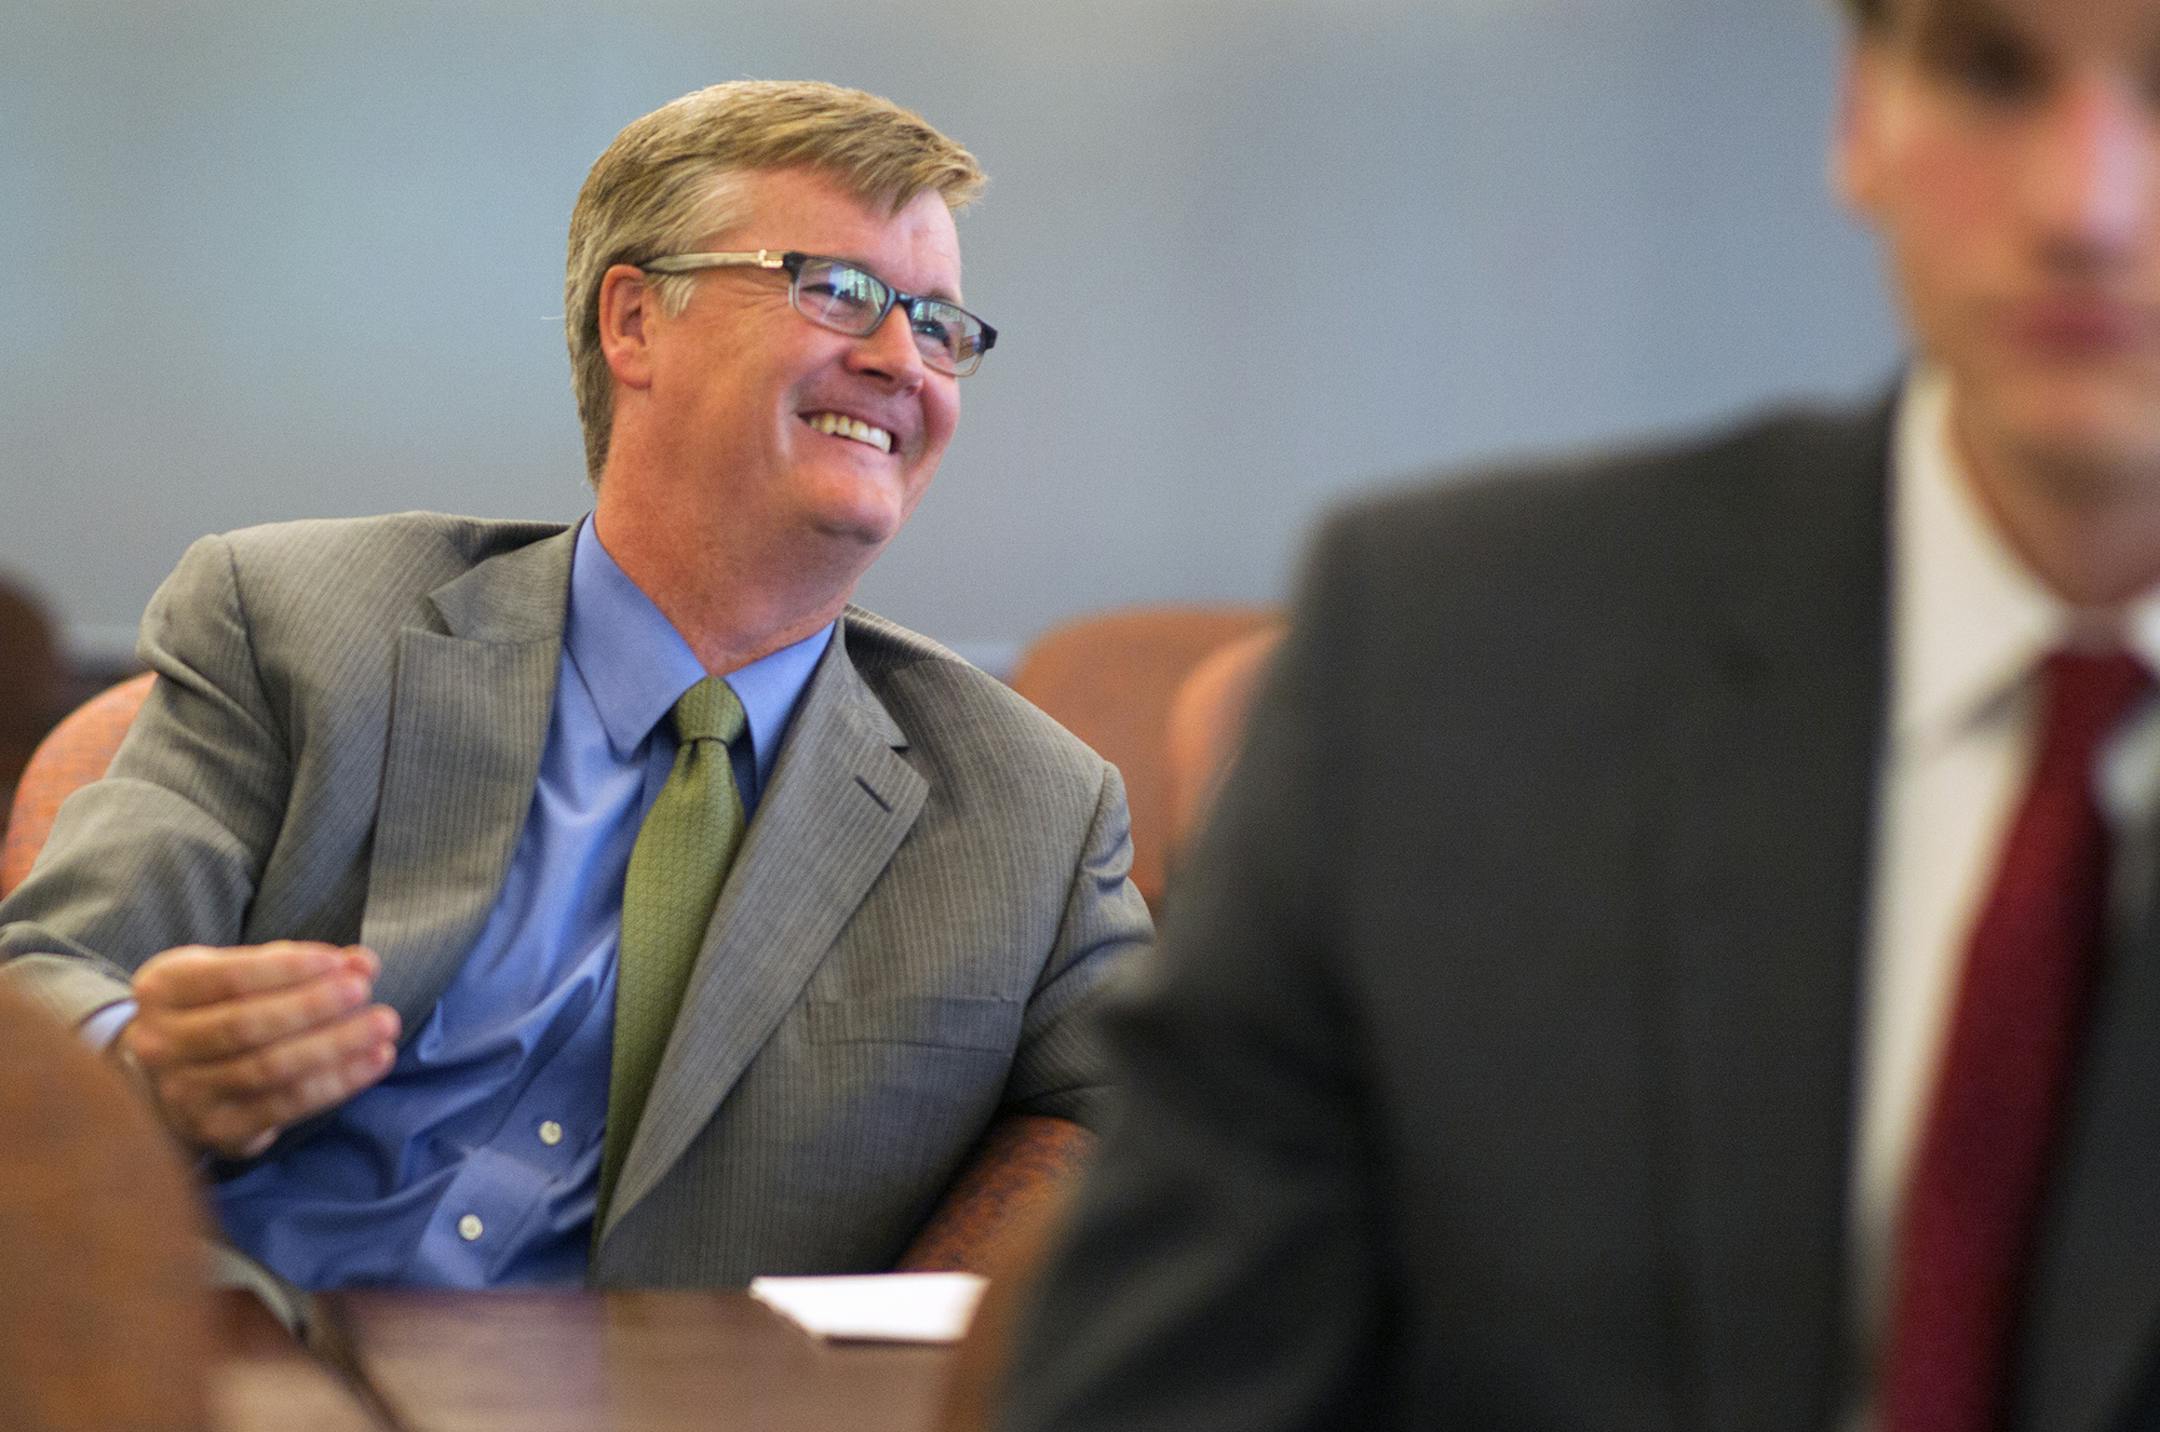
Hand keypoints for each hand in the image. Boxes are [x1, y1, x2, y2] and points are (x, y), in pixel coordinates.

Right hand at [117, 942, 399, 1157]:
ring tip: (382, 1027)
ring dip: (334, 1047)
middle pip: (247, 1026)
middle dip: (313, 1008)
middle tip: (364, 992)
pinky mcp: (216, 1131)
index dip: (289, 969)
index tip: (340, 962)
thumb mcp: (241, 972)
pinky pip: (283, 1107)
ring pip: (268, 1070)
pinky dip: (335, 1083)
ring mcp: (183, 1094)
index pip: (229, 977)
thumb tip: (361, 963)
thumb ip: (296, 964)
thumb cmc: (218, 1009)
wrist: (168, 1075)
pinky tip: (374, 1061)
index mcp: (163, 990)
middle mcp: (161, 1044)